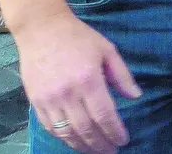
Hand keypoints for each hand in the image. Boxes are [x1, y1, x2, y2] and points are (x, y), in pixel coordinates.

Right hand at [15, 13, 141, 153]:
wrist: (41, 29)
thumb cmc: (78, 37)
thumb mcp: (107, 50)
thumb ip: (122, 75)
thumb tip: (136, 97)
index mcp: (88, 80)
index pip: (104, 115)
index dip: (115, 132)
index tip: (123, 140)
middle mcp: (67, 93)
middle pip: (86, 129)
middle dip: (100, 144)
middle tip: (111, 151)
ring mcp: (49, 99)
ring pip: (66, 132)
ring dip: (82, 146)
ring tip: (94, 151)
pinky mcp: (36, 101)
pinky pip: (50, 126)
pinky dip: (63, 137)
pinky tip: (74, 140)